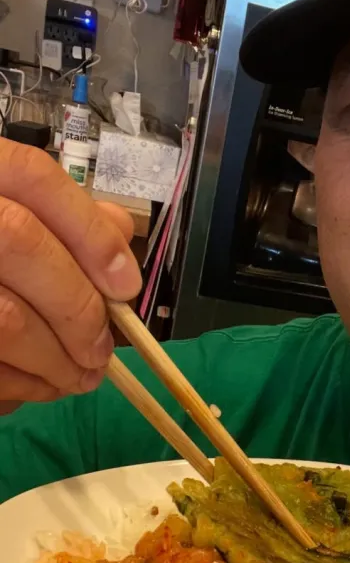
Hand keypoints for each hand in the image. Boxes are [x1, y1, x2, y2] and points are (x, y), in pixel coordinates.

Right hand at [0, 141, 142, 414]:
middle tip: (102, 350)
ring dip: (55, 360)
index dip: (88, 232)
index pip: (31, 177)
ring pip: (4, 318)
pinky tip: (40, 385)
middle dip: (77, 308)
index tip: (125, 287)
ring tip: (80, 377)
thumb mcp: (13, 217)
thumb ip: (66, 221)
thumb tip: (120, 244)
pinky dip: (21, 384)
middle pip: (19, 241)